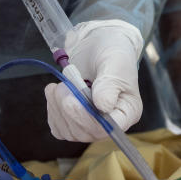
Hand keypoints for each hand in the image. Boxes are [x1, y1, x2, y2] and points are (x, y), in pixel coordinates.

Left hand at [45, 20, 143, 141]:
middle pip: (87, 132)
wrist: (97, 47)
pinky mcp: (74, 121)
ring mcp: (91, 124)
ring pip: (70, 132)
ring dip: (58, 108)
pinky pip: (59, 127)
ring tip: (59, 85)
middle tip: (62, 86)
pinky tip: (54, 93)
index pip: (109, 128)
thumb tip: (103, 106)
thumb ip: (109, 84)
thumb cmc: (112, 53)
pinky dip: (53, 111)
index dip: (88, 119)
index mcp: (127, 111)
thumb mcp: (114, 63)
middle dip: (69, 110)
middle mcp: (110, 122)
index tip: (72, 100)